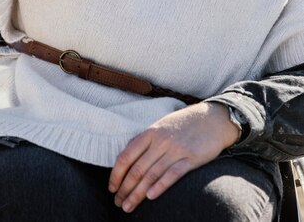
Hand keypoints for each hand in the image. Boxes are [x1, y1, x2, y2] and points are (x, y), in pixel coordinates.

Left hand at [108, 101, 239, 212]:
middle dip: (125, 189)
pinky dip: (160, 186)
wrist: (213, 118)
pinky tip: (150, 197)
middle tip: (118, 203)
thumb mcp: (162, 126)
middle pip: (137, 169)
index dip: (116, 174)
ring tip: (129, 206)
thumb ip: (146, 140)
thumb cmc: (185, 124)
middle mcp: (160, 141)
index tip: (112, 188)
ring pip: (151, 175)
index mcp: (150, 132)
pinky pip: (172, 174)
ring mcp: (176, 149)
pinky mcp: (191, 158)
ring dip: (137, 193)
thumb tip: (127, 156)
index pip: (126, 155)